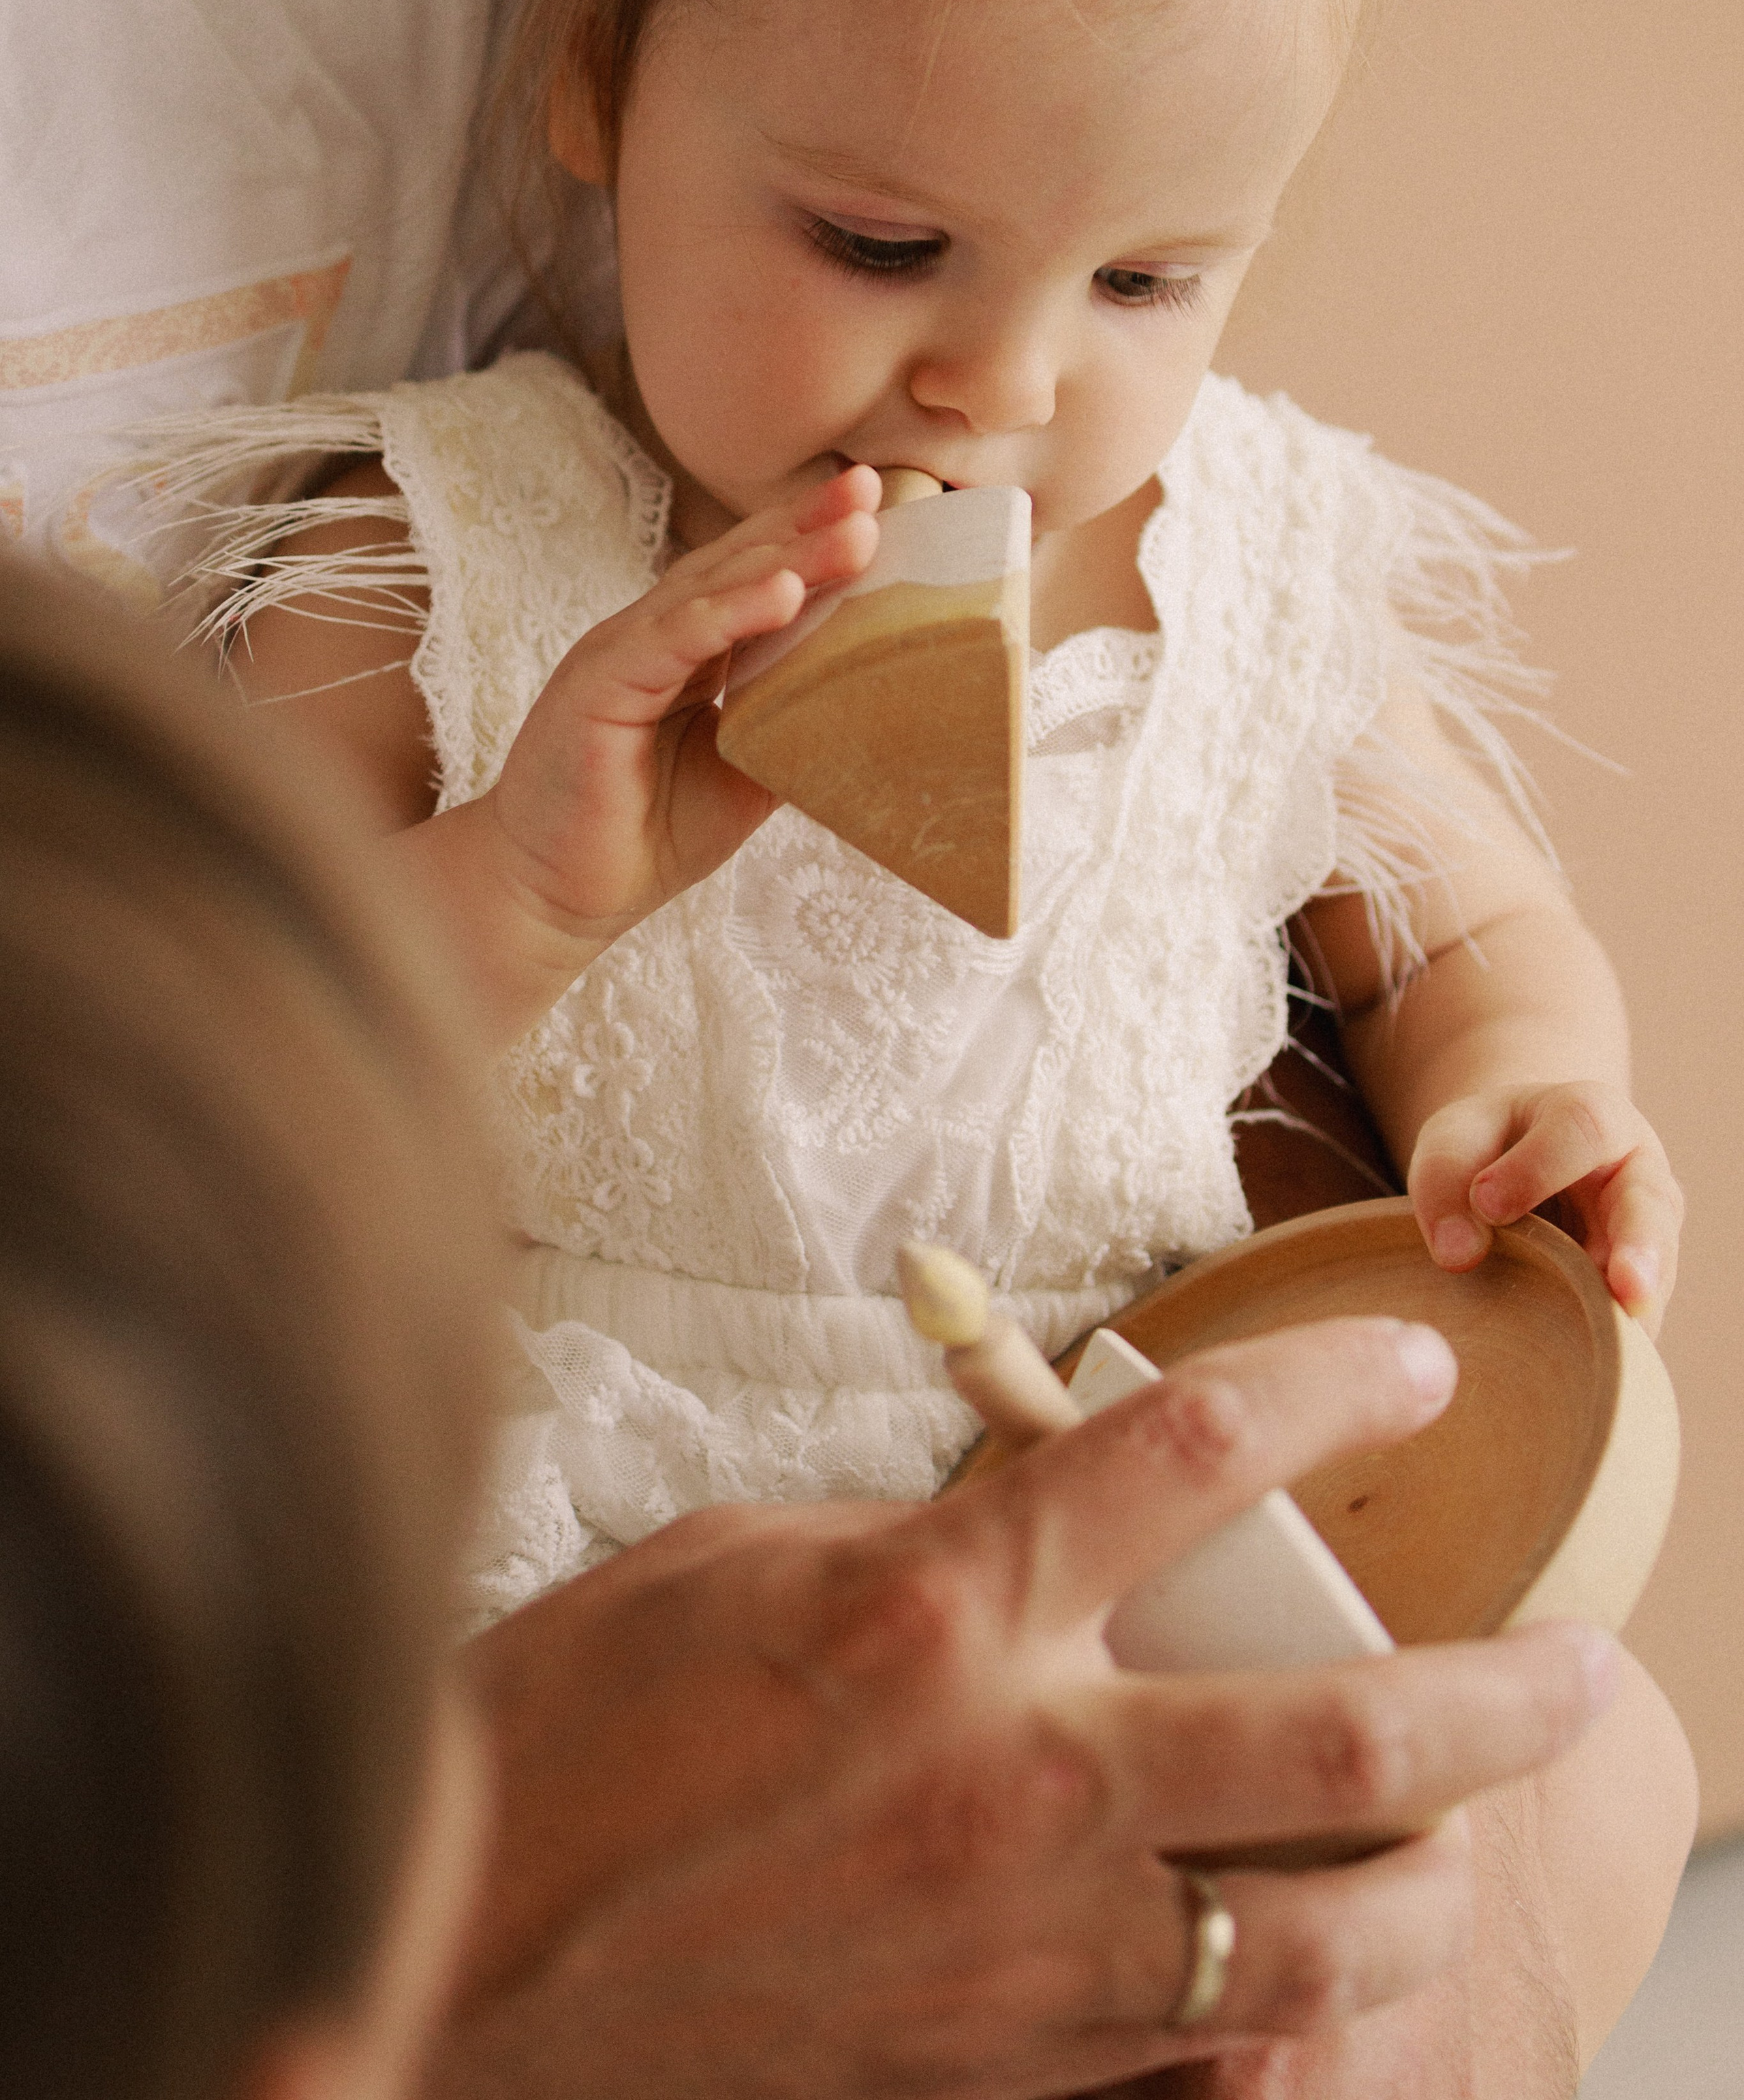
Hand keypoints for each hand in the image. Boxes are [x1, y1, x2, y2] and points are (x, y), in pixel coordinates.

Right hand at [394, 465, 880, 1043]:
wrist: (554, 898)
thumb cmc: (641, 836)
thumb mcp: (741, 776)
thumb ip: (789, 728)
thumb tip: (870, 704)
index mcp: (684, 651)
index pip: (752, 578)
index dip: (809, 539)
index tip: (877, 508)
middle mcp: (650, 638)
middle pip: (737, 565)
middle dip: (807, 525)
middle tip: (872, 489)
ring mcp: (619, 654)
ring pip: (710, 591)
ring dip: (786, 557)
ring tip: (854, 533)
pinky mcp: (597, 686)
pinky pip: (671, 639)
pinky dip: (728, 612)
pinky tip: (783, 590)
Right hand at [424, 1320, 1614, 2099]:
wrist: (458, 1979)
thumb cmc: (566, 1736)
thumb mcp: (735, 1562)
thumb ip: (917, 1540)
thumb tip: (1028, 1519)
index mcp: (940, 1613)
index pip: (1193, 1453)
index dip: (1335, 1390)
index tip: (1415, 1370)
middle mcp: (1015, 1782)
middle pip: (1344, 1737)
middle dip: (1502, 1695)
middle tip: (1582, 1668)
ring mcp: (1021, 1956)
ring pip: (1322, 1945)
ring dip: (1431, 1888)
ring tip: (1464, 1839)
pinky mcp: (997, 2079)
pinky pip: (1207, 2069)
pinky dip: (1287, 2028)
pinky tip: (1312, 1987)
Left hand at [1407, 1081, 1680, 1332]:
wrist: (1510, 1170)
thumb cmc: (1483, 1149)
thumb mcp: (1451, 1142)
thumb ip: (1444, 1180)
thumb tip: (1459, 1256)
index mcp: (1592, 1116)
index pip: (1582, 1129)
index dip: (1538, 1167)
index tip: (1486, 1205)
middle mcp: (1636, 1174)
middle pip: (1650, 1206)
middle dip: (1641, 1248)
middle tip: (1625, 1287)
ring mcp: (1646, 1235)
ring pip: (1655, 1274)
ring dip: (1636, 1310)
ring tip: (1618, 1343)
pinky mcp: (1636, 1289)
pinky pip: (1633, 1320)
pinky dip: (1611, 1342)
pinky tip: (1588, 1365)